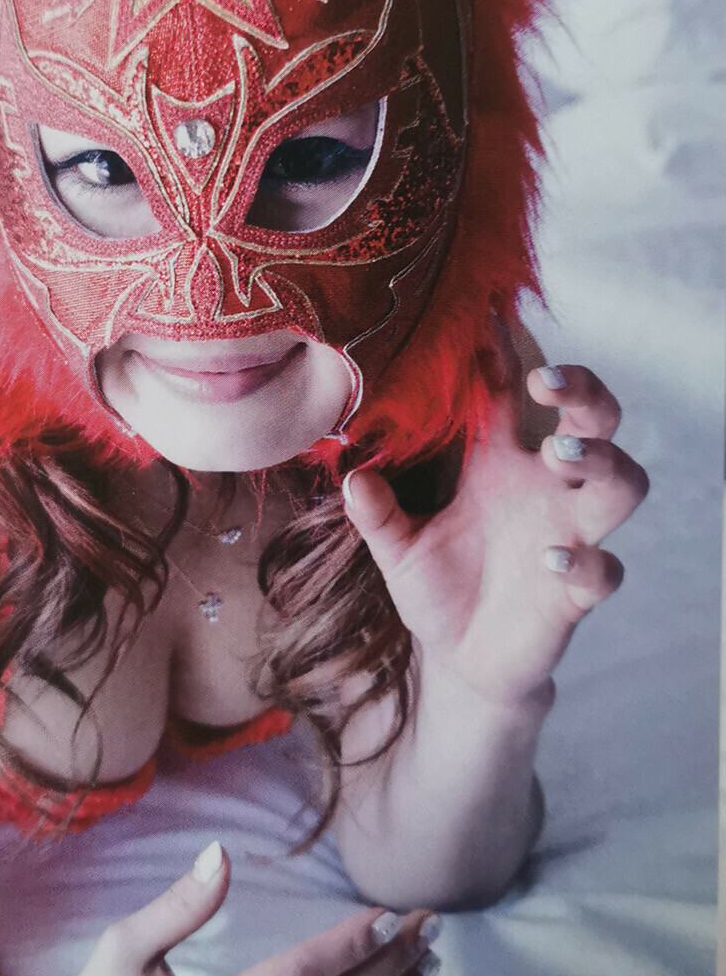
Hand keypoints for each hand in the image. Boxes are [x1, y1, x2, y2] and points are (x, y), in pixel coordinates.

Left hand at [342, 331, 649, 708]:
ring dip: (602, 461)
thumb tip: (351, 478)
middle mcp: (543, 491)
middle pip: (596, 420)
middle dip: (585, 394)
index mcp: (498, 465)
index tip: (489, 315)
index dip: (504, 355)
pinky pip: (603, 571)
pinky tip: (550, 561)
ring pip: (623, 483)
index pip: (509, 395)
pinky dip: (585, 563)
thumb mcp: (395, 549)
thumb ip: (376, 514)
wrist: (460, 660)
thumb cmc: (437, 586)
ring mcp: (567, 537)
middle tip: (548, 384)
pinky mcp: (575, 593)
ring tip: (561, 454)